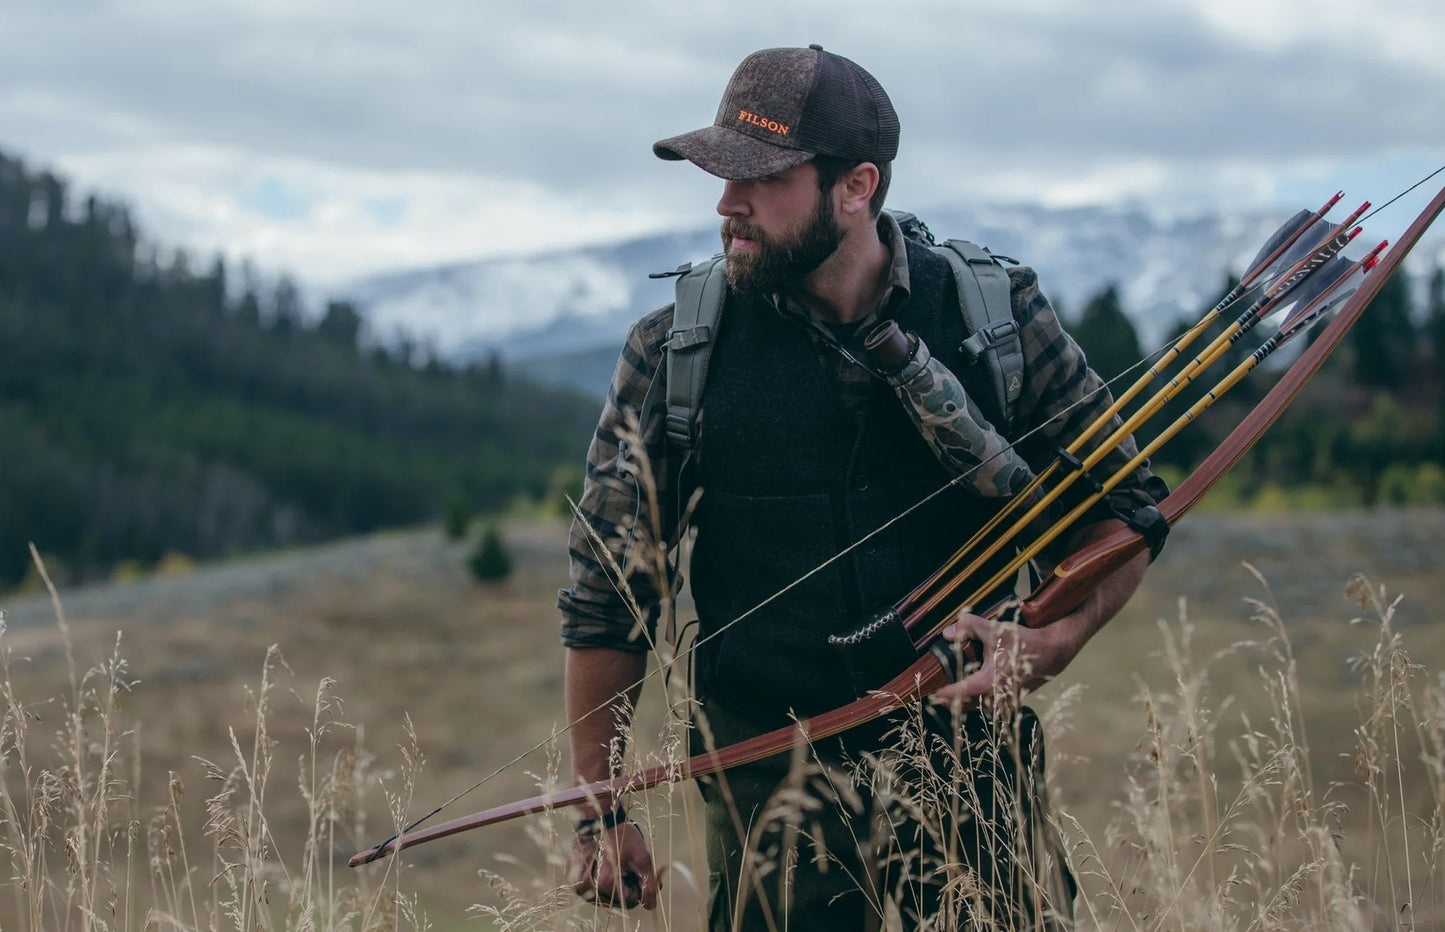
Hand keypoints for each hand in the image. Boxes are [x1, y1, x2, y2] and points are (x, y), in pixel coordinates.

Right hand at [566, 822, 658, 910]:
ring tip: (611, 862)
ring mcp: (576, 885)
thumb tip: (649, 907)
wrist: (598, 818)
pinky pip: (591, 888)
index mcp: (603, 884)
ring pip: (603, 896)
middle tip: (622, 864)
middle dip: (623, 886)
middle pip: (615, 901)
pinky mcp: (571, 879)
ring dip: (611, 884)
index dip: (635, 886)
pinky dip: (599, 879)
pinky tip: (600, 863)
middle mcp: (585, 889)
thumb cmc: (622, 836)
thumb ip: (648, 885)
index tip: (632, 869)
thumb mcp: (642, 858)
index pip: (629, 902)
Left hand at [930, 610, 1085, 707]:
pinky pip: (989, 706)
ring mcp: (1004, 701)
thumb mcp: (994, 629)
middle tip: (935, 697)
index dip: (943, 694)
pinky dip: (978, 702)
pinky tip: (971, 695)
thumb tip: (948, 633)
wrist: (1052, 652)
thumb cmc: (1023, 642)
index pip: (959, 693)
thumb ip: (968, 627)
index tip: (930, 693)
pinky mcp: (1011, 701)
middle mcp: (996, 696)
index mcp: (989, 682)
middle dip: (949, 702)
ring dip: (964, 704)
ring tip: (950, 698)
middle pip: (965, 706)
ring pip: (978, 708)